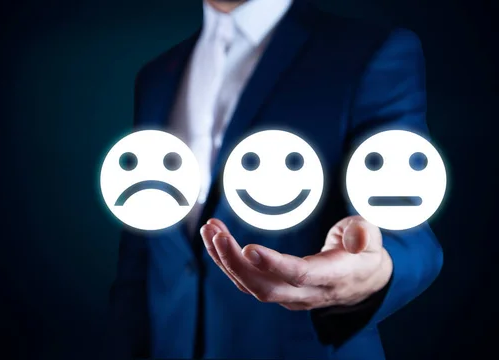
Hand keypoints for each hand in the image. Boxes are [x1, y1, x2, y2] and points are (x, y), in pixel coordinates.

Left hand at [199, 216, 392, 309]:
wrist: (363, 281)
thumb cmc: (364, 255)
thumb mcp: (373, 240)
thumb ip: (364, 234)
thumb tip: (356, 237)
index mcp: (332, 277)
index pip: (299, 274)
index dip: (273, 264)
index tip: (248, 247)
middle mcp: (307, 292)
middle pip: (265, 287)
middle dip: (235, 262)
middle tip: (216, 234)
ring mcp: (289, 296)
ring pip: (250, 285)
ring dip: (224, 259)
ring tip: (209, 230)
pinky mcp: (277, 291)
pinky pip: (247, 281)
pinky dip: (228, 261)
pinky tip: (215, 240)